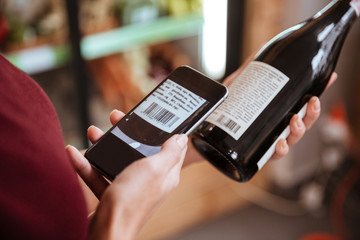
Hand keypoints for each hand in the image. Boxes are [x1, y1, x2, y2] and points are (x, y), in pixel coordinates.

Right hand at [66, 110, 187, 239]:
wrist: (106, 230)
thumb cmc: (132, 201)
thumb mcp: (154, 169)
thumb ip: (169, 153)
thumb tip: (182, 139)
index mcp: (164, 174)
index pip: (170, 148)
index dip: (161, 130)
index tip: (150, 117)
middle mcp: (149, 180)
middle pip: (140, 150)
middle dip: (127, 133)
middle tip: (115, 119)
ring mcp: (130, 188)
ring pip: (118, 161)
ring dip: (104, 145)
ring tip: (93, 132)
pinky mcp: (112, 195)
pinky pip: (99, 175)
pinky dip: (87, 165)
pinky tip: (74, 153)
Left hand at [183, 55, 337, 164]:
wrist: (192, 133)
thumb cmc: (215, 112)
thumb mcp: (233, 88)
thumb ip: (247, 72)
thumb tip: (259, 50)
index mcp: (270, 116)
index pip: (298, 106)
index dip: (314, 96)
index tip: (328, 80)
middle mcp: (269, 131)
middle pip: (299, 126)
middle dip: (311, 115)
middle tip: (312, 102)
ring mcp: (260, 144)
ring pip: (288, 142)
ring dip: (298, 132)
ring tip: (295, 121)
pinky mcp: (249, 157)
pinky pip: (268, 157)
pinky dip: (277, 151)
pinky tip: (279, 144)